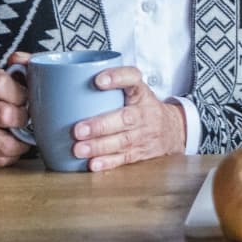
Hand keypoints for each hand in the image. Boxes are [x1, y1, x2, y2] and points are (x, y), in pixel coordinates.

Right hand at [0, 51, 32, 168]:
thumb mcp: (8, 75)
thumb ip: (21, 64)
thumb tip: (23, 59)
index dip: (19, 93)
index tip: (26, 98)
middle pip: (3, 115)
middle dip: (22, 119)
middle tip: (26, 119)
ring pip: (3, 144)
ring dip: (20, 142)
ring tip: (23, 135)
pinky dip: (10, 156)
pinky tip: (12, 146)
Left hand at [71, 65, 185, 170]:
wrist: (173, 129)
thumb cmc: (143, 107)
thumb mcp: (135, 91)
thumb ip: (111, 88)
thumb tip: (68, 86)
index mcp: (141, 92)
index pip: (133, 79)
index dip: (117, 78)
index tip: (98, 80)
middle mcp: (145, 112)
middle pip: (125, 118)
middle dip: (100, 125)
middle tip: (77, 130)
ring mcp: (145, 134)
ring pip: (122, 141)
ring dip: (99, 146)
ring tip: (79, 149)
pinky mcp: (142, 152)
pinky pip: (125, 158)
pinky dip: (108, 162)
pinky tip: (93, 164)